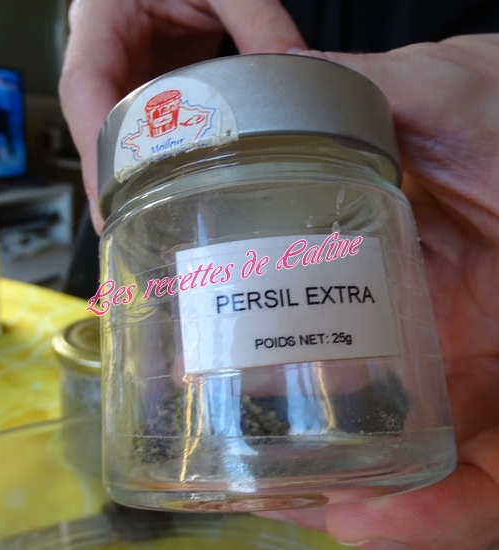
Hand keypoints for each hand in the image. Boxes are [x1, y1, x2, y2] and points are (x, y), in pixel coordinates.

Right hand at [58, 0, 305, 232]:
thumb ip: (258, 18)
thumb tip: (299, 68)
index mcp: (102, 20)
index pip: (84, 94)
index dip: (94, 153)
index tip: (109, 203)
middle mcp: (106, 52)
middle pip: (96, 128)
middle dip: (114, 181)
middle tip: (136, 227)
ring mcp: (125, 70)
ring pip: (119, 132)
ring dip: (135, 175)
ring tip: (153, 218)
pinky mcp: (148, 81)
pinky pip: (146, 125)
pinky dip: (160, 156)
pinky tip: (177, 181)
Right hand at [267, 35, 498, 549]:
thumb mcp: (428, 91)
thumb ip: (341, 94)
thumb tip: (237, 104)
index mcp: (370, 260)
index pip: (283, 313)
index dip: (225, 343)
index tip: (174, 362)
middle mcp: (406, 323)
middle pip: (323, 399)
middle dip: (268, 440)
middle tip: (222, 461)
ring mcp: (462, 374)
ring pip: (388, 460)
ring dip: (336, 498)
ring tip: (297, 508)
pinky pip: (479, 490)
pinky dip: (436, 518)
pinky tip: (382, 524)